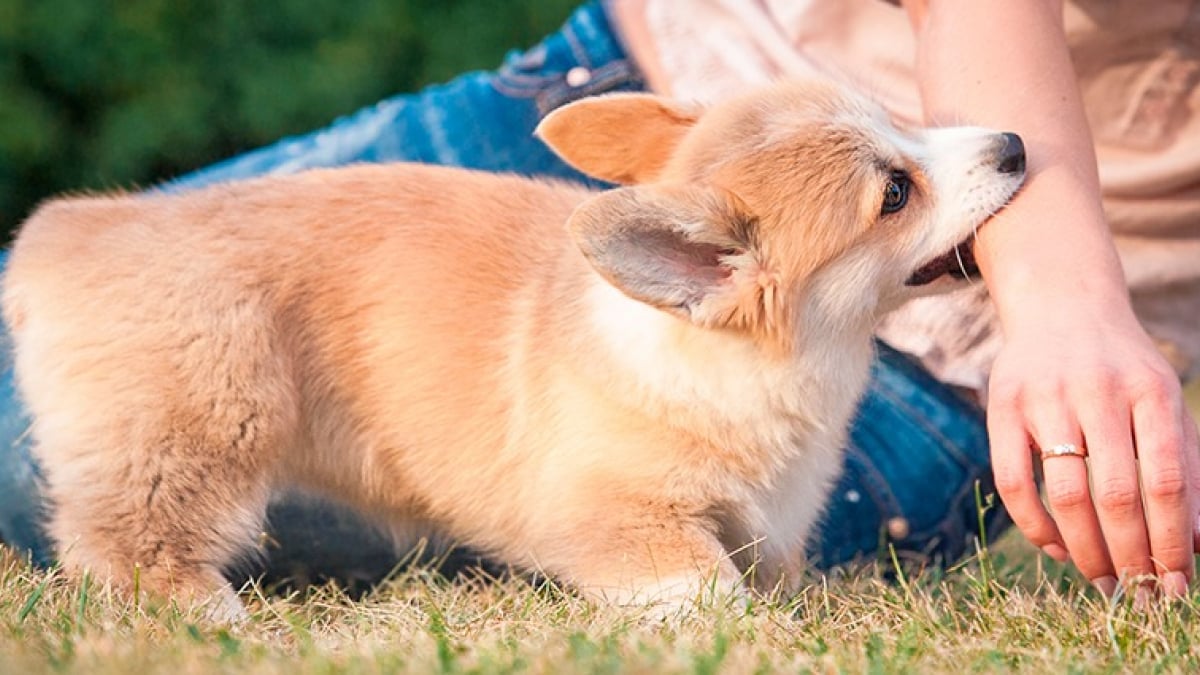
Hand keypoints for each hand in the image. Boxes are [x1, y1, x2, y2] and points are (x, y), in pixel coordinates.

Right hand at [987, 292, 1199, 598]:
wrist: (1060, 306)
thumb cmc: (1122, 368)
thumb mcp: (1161, 399)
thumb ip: (1183, 463)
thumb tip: (1191, 543)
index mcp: (1150, 391)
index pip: (1166, 481)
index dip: (1172, 541)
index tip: (1175, 584)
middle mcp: (1097, 392)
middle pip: (1115, 494)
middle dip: (1129, 555)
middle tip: (1135, 593)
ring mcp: (1044, 398)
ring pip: (1064, 494)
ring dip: (1084, 549)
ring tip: (1099, 578)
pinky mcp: (1002, 407)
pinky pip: (1013, 483)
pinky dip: (1035, 527)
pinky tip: (1055, 548)